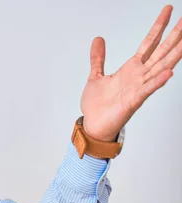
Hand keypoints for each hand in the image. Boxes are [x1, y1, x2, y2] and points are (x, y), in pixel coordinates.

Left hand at [80, 5, 181, 140]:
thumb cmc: (97, 106)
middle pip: (161, 51)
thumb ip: (98, 58)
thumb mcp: (95, 76)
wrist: (93, 126)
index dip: (158, 26)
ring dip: (174, 55)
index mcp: (131, 69)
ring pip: (160, 67)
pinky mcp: (134, 101)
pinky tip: (169, 73)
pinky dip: (158, 82)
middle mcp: (139, 76)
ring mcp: (138, 88)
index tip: (168, 10)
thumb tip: (98, 39)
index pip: (149, 43)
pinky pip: (148, 90)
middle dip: (174, 35)